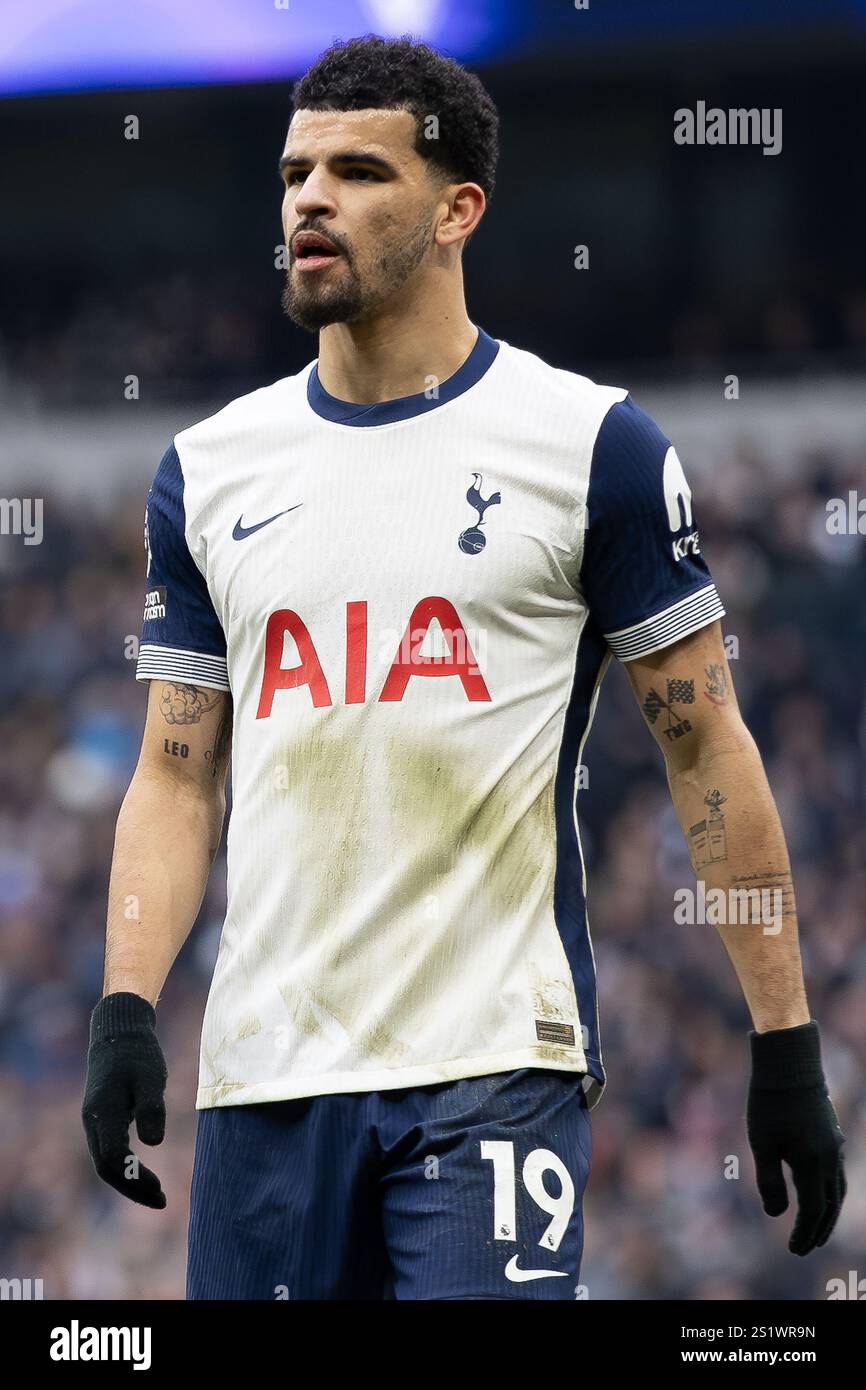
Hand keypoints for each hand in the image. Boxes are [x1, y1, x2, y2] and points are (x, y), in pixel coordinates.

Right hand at [82, 992, 167, 1208]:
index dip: (135, 1179)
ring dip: (128, 1180)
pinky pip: (109, 1151)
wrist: (119, 1032)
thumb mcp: (151, 1077)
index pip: (112, 1159)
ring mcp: (95, 1120)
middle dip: (132, 1188)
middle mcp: (93, 1121)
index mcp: (103, 1112)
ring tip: (156, 1194)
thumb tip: (153, 1144)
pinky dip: (125, 1166)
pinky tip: (144, 1173)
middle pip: (106, 1167)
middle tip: (162, 1201)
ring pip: (105, 1161)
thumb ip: (152, 1108)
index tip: (160, 1190)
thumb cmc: (138, 1053)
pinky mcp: (103, 1117)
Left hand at [747, 1020, 845, 1254]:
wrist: (790, 1064)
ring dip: (827, 1213)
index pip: (813, 1211)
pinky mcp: (832, 1135)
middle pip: (830, 1206)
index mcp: (812, 1164)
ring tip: (816, 1229)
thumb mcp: (762, 1142)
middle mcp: (830, 1159)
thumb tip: (776, 1215)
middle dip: (818, 1230)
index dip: (804, 1233)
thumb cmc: (769, 1102)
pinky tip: (818, 1193)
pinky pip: (837, 1174)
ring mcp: (834, 1146)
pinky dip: (830, 1193)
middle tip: (806, 1248)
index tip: (794, 1249)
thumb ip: (769, 1181)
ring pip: (837, 1190)